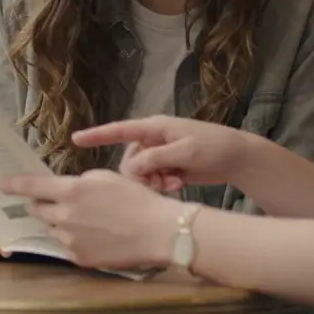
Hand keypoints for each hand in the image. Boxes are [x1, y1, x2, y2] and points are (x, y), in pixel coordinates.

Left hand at [0, 169, 182, 269]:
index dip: (13, 184)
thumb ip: (78, 183)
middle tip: (60, 201)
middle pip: (38, 209)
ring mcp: (70, 240)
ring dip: (61, 223)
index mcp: (70, 191)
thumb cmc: (135, 198)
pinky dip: (74, 240)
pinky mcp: (79, 258)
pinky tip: (95, 236)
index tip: (1, 184)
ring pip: (53, 228)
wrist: (157, 231)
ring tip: (88, 221)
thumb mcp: (104, 178)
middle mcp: (64, 216)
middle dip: (43, 204)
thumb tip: (63, 188)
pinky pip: (67, 246)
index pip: (31, 186)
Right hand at [73, 115, 253, 192]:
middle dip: (138, 175)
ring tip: (173, 185)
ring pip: (140, 173)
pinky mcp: (168, 168)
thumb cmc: (212, 146)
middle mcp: (153, 139)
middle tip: (158, 184)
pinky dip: (161, 185)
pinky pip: (152, 179)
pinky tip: (177, 186)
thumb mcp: (184, 151)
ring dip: (151, 182)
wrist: (238, 158)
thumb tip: (130, 169)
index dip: (96, 135)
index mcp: (154, 128)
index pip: (119, 130)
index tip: (75, 139)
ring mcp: (160, 154)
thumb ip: (155, 159)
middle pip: (129, 160)